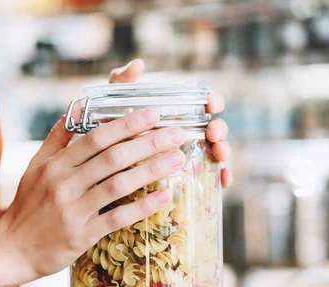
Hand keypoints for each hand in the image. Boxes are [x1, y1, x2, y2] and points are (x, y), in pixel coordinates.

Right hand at [0, 110, 186, 286]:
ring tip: (177, 159)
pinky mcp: (81, 235)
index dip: (125, 124)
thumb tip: (78, 106)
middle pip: (112, 158)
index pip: (95, 137)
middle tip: (176, 133)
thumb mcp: (36, 166)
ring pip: (118, 185)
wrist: (11, 249)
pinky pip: (117, 218)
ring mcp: (73, 211)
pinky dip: (142, 207)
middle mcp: (64, 184)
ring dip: (151, 170)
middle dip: (148, 142)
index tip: (152, 114)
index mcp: (54, 164)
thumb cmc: (28, 206)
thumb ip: (58, 137)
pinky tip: (165, 197)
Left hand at [110, 59, 232, 186]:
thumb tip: (138, 64)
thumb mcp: (114, 106)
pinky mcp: (188, 179)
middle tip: (213, 131)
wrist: (104, 166)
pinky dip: (221, 177)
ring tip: (218, 152)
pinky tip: (223, 178)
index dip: (212, 101)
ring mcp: (190, 157)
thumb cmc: (112, 131)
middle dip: (219, 128)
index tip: (211, 102)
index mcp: (179, 114)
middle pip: (214, 129)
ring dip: (223, 150)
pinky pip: (211, 179)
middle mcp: (189, 134)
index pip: (204, 103)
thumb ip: (123, 83)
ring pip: (216, 153)